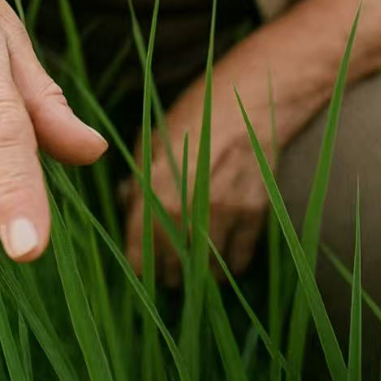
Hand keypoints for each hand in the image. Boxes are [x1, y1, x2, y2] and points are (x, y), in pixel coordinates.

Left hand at [124, 56, 271, 286]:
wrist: (246, 103)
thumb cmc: (193, 117)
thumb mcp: (154, 141)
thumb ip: (140, 178)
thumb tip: (126, 203)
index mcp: (156, 187)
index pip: (140, 246)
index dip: (139, 266)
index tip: (140, 271)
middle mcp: (187, 205)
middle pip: (173, 264)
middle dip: (169, 275)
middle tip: (167, 277)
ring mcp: (223, 211)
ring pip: (208, 267)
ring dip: (200, 277)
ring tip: (195, 276)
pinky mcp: (253, 212)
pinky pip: (239, 256)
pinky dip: (230, 265)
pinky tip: (224, 263)